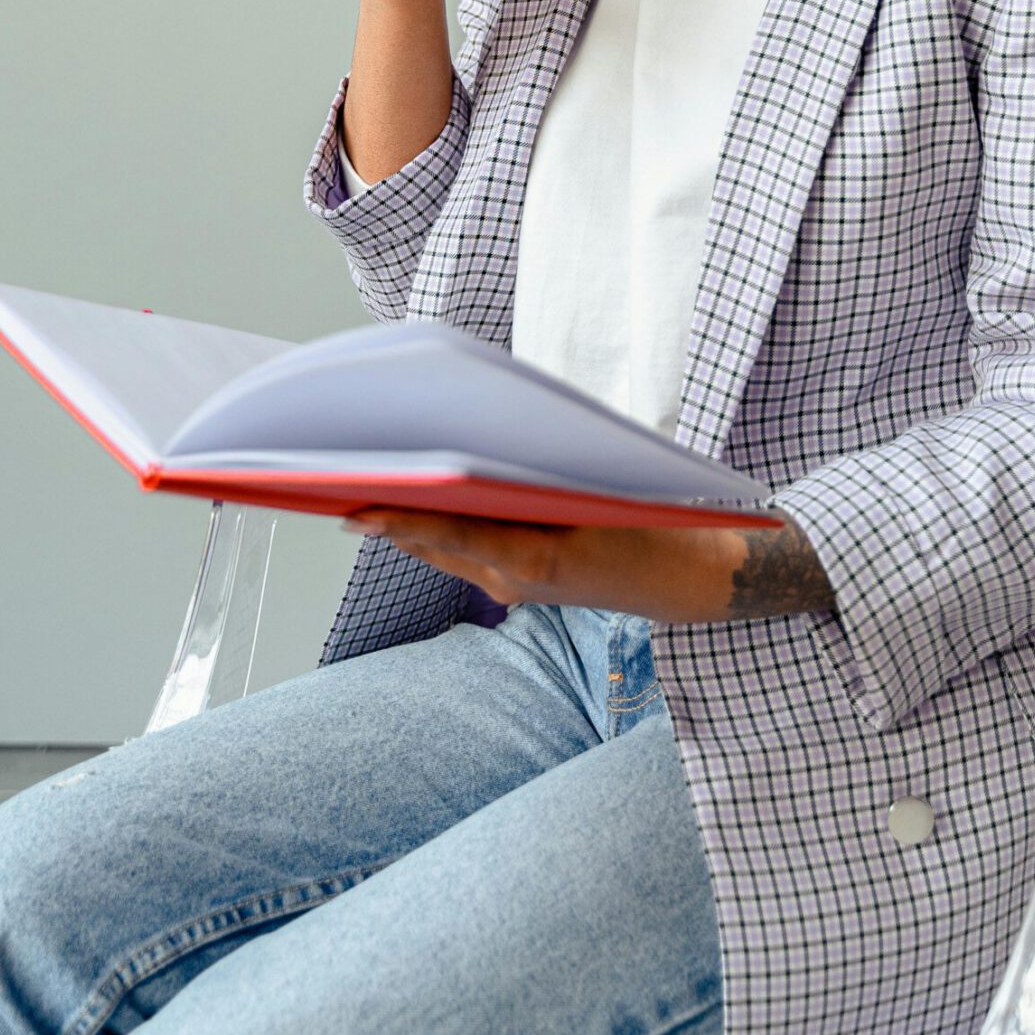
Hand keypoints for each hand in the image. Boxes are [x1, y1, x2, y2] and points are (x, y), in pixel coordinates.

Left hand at [339, 509, 837, 623]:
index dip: (396, 517)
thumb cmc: (654, 525)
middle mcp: (515, 579)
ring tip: (363, 486)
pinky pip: (469, 552)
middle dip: (389, 513)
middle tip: (340, 485)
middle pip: (435, 543)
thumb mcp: (598, 493)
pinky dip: (441, 529)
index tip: (352, 503)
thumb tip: (471, 450)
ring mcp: (517, 585)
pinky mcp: (525, 582)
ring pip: (447, 549)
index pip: (447, 534)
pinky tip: (421, 501)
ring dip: (409, 521)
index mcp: (532, 560)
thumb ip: (534, 477)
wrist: (694, 579)